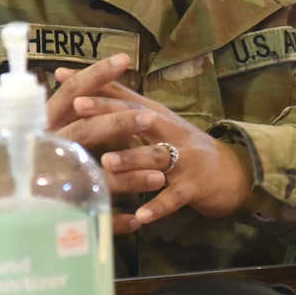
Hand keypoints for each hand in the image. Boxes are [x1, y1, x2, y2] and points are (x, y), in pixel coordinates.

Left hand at [50, 58, 254, 234]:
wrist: (231, 172)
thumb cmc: (183, 149)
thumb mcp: (155, 127)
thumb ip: (123, 115)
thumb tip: (82, 97)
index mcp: (157, 116)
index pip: (124, 96)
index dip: (95, 85)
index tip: (64, 77)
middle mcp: (170, 131)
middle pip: (138, 117)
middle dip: (108, 110)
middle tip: (79, 107)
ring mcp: (184, 158)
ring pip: (156, 156)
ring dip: (132, 158)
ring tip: (107, 162)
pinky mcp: (195, 185)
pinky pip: (174, 197)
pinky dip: (158, 205)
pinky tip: (141, 216)